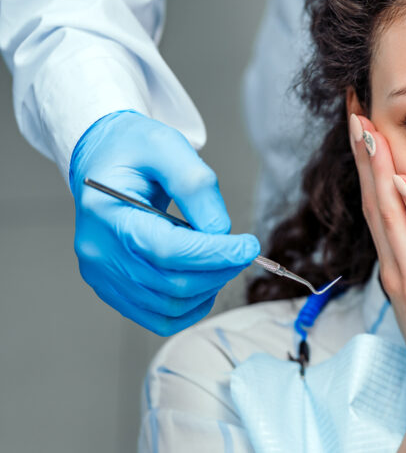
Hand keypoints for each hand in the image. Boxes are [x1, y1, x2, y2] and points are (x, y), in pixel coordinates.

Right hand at [69, 110, 259, 335]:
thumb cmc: (133, 149)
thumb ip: (196, 186)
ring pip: (169, 305)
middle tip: (243, 250)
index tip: (249, 246)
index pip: (168, 251)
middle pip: (172, 283)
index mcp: (106, 215)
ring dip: (209, 288)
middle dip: (220, 270)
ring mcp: (103, 275)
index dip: (216, 254)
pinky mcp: (113, 288)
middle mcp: (99, 253)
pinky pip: (157, 317)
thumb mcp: (167, 146)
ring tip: (223, 260)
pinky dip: (190, 307)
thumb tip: (220, 232)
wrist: (103, 159)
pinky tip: (207, 283)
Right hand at [347, 113, 405, 446]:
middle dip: (364, 152)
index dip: (371, 163)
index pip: (381, 204)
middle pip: (374, 199)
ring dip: (377, 169)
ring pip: (389, 214)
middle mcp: (399, 266)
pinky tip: (401, 180)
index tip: (365, 125)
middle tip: (354, 109)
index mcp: (402, 266)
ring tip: (366, 128)